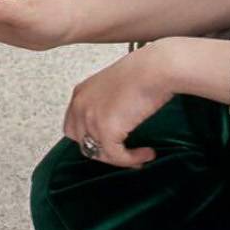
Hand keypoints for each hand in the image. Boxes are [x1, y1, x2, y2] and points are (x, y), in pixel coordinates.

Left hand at [62, 41, 180, 168]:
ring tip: (139, 156)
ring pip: (98, 153)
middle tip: (122, 152)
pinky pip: (116, 156)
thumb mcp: (115, 86)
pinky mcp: (106, 130)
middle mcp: (80, 106)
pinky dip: (132, 159)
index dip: (91, 138)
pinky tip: (147, 154)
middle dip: (101, 150)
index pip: (73, 126)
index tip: (109, 143)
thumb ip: (107, 103)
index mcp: (81, 93)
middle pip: (81, 142)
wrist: (156, 69)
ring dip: (119, 158)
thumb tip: (118, 122)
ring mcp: (90, 119)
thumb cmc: (144, 72)